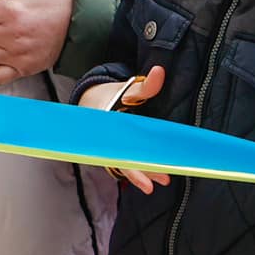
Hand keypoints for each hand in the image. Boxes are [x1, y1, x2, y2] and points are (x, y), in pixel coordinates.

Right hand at [77, 66, 168, 193]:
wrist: (89, 101)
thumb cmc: (108, 97)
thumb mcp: (125, 90)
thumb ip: (144, 86)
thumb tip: (159, 72)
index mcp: (107, 130)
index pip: (122, 153)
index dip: (135, 169)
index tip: (147, 182)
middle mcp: (107, 143)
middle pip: (126, 163)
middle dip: (144, 173)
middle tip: (164, 179)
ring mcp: (111, 148)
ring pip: (127, 165)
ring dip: (145, 173)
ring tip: (165, 179)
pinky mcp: (117, 150)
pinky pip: (127, 162)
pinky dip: (140, 169)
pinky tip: (156, 176)